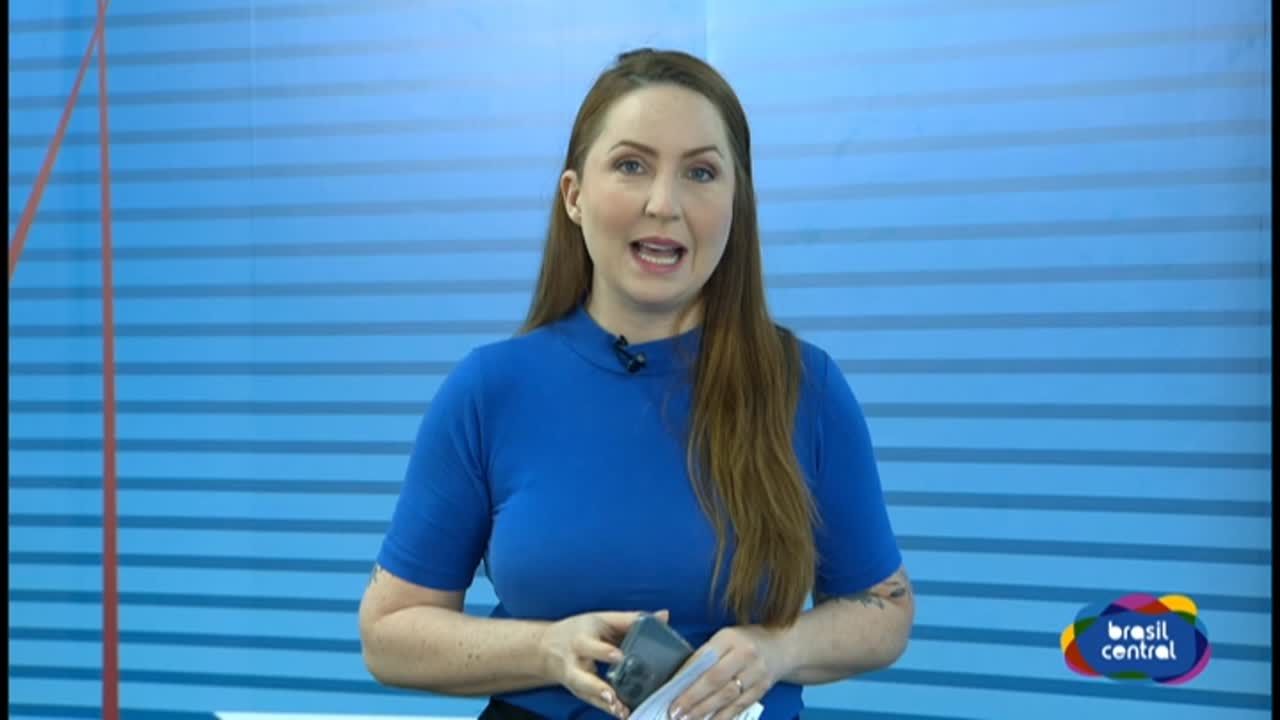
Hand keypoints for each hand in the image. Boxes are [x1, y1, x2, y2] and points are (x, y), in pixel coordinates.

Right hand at [539, 609, 670, 718]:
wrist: (546, 648)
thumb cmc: (581, 630)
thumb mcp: (602, 620)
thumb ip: (631, 620)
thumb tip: (664, 616)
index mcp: (582, 638)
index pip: (591, 644)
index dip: (604, 651)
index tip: (619, 657)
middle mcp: (574, 660)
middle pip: (581, 676)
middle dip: (596, 686)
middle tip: (612, 695)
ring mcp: (574, 678)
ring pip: (585, 692)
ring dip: (602, 702)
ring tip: (619, 709)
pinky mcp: (577, 691)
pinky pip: (591, 701)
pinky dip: (605, 708)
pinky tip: (622, 713)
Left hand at [668, 625, 786, 719]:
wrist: (782, 647)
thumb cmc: (745, 642)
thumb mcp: (725, 639)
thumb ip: (706, 655)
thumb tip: (680, 680)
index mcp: (730, 638)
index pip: (704, 659)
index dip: (686, 677)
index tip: (670, 691)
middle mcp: (745, 654)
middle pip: (716, 680)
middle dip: (693, 698)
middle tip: (675, 711)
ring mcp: (756, 673)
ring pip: (727, 696)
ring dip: (705, 711)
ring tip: (687, 719)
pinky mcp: (762, 690)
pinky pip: (740, 706)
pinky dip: (723, 717)